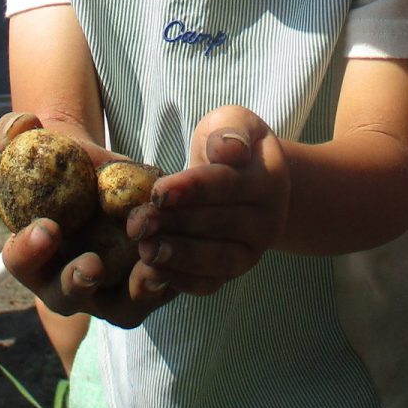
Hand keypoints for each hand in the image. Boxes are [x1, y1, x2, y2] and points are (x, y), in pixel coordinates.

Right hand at [0, 111, 170, 326]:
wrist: (105, 174)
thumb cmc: (63, 163)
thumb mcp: (40, 144)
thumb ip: (19, 133)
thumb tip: (19, 125)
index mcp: (33, 254)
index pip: (20, 261)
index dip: (28, 250)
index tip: (45, 228)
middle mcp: (68, 282)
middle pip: (66, 296)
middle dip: (76, 282)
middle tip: (90, 264)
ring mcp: (110, 291)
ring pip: (121, 307)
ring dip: (134, 292)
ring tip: (149, 271)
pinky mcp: (149, 284)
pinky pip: (160, 292)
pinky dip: (171, 280)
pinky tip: (180, 262)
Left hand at [130, 105, 288, 299]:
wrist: (246, 178)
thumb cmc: (228, 144)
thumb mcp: (232, 123)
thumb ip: (229, 131)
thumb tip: (227, 151)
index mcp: (270, 179)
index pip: (228, 185)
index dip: (192, 189)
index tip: (158, 192)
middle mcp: (268, 220)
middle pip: (218, 225)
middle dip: (175, 224)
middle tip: (137, 223)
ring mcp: (253, 251)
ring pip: (217, 261)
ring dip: (178, 257)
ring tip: (144, 249)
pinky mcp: (233, 271)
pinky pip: (210, 284)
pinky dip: (181, 282)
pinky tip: (151, 272)